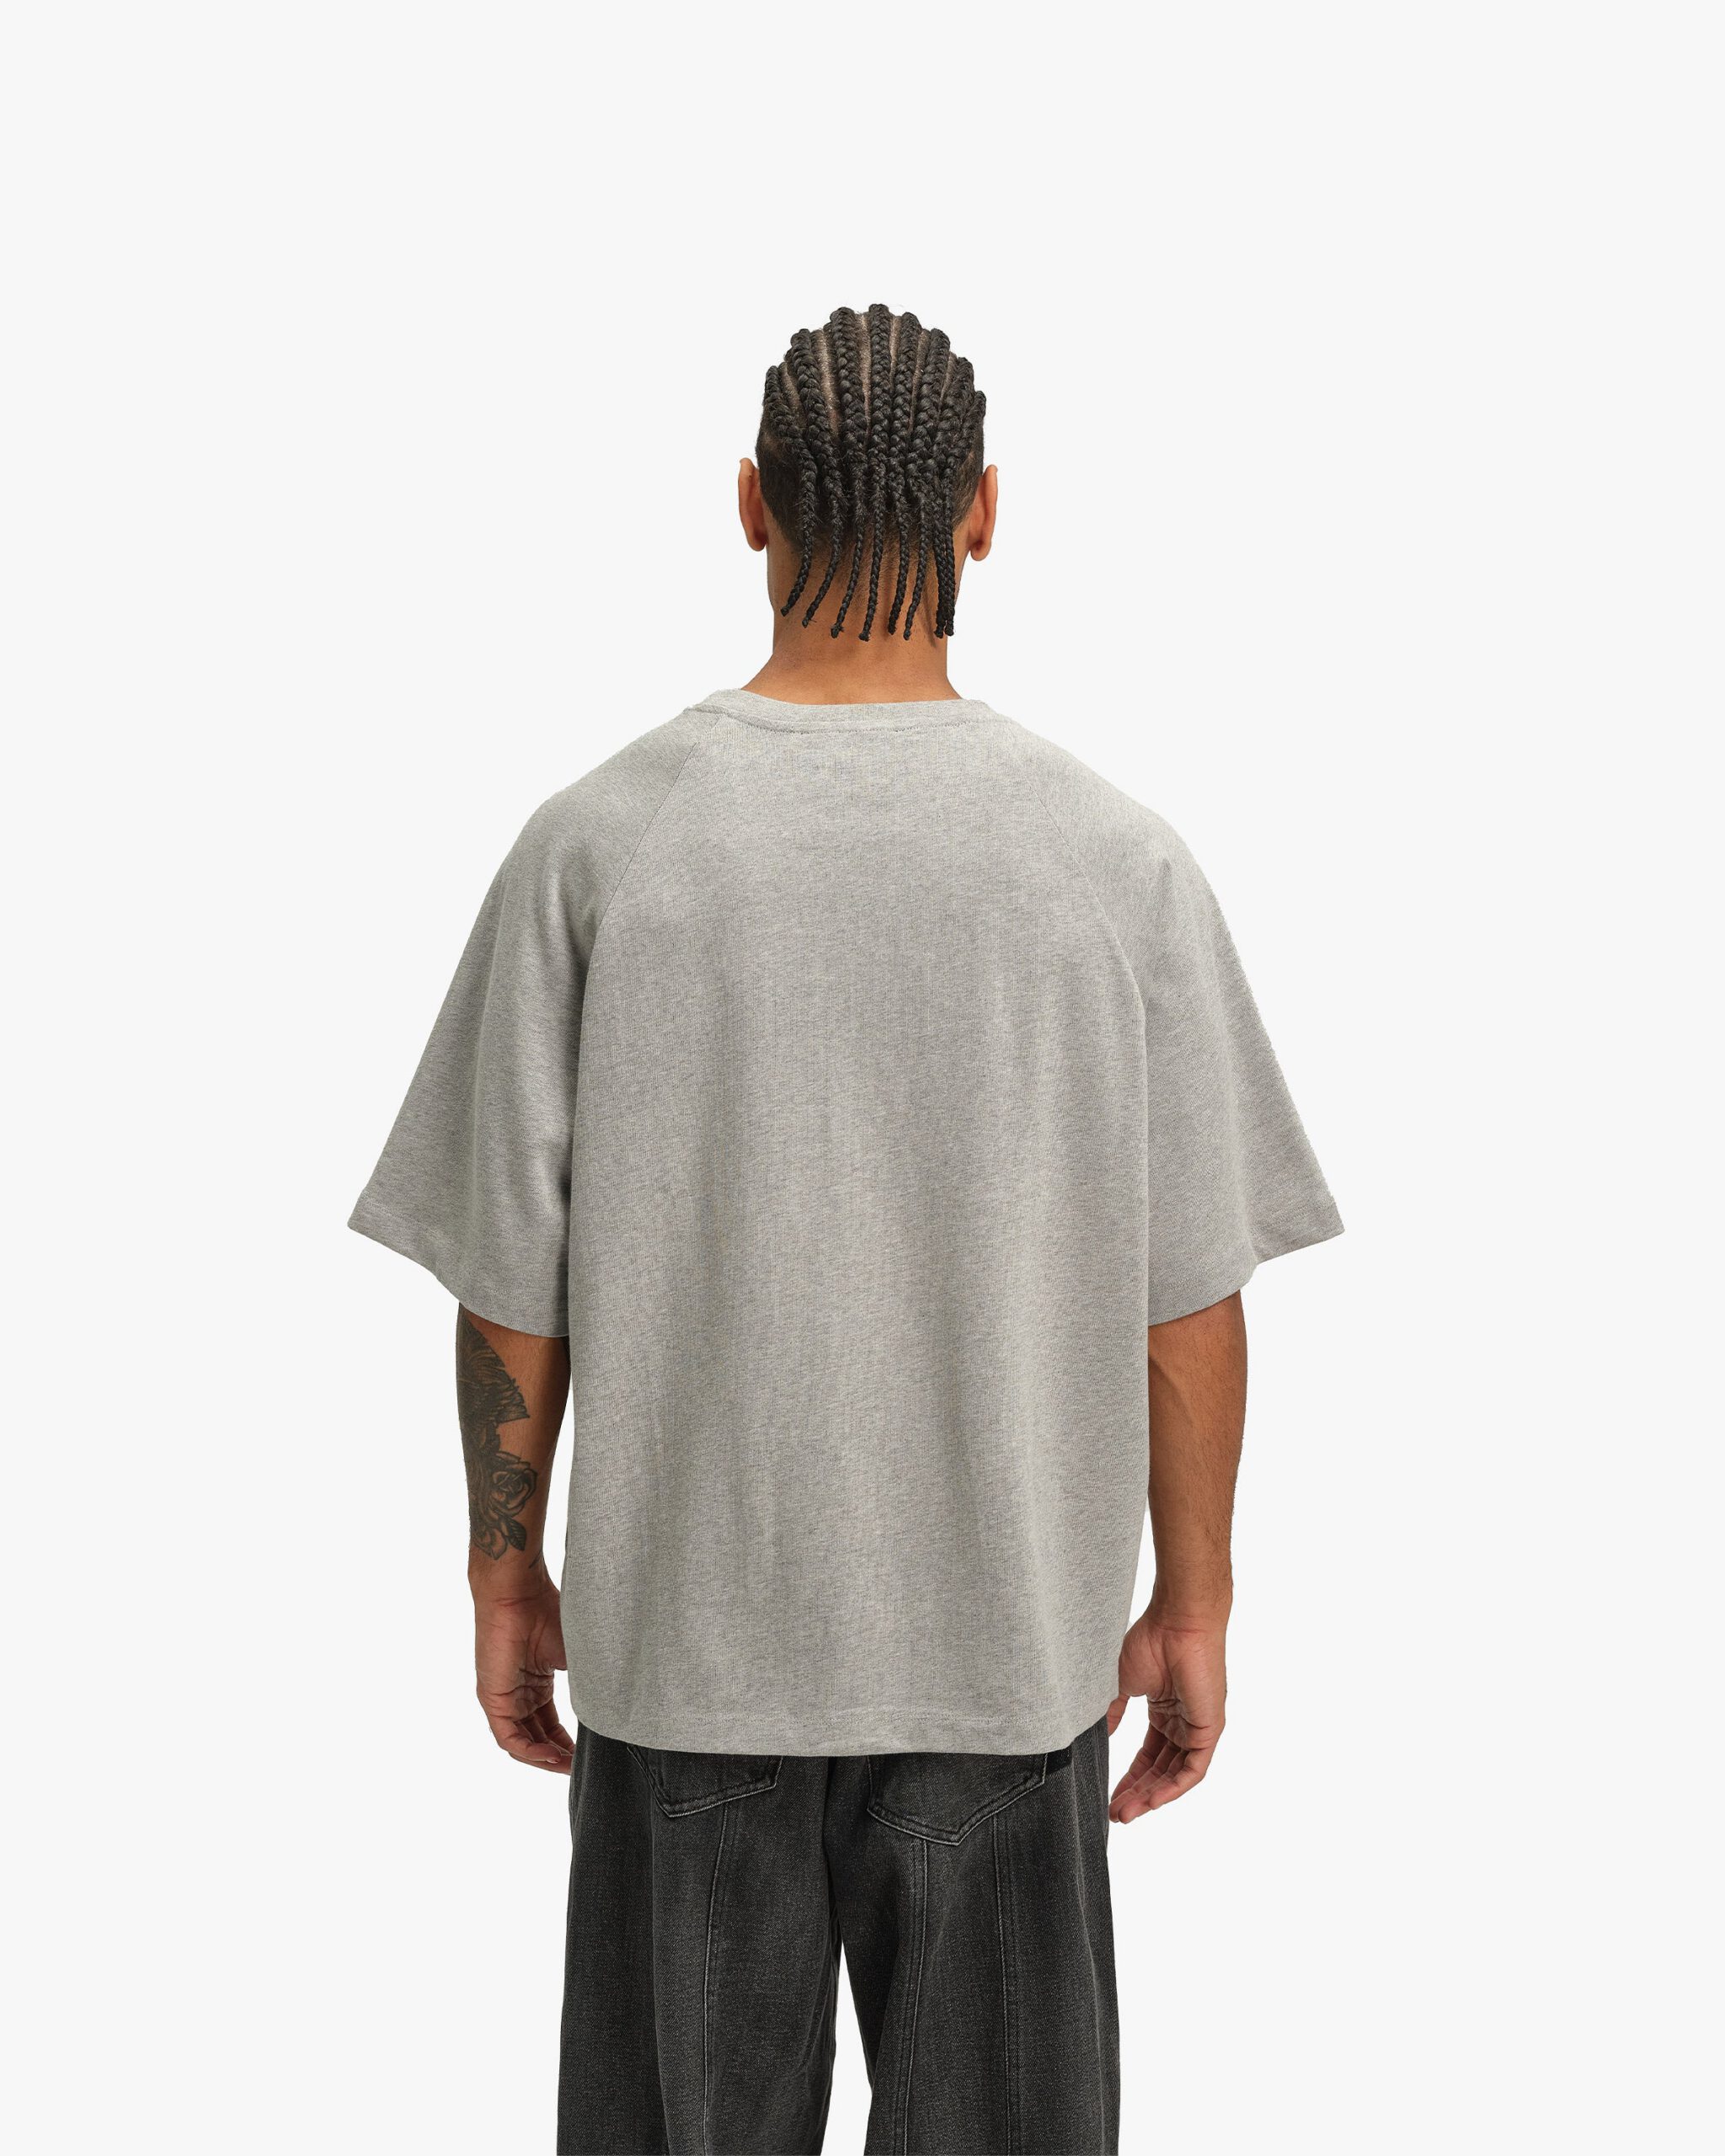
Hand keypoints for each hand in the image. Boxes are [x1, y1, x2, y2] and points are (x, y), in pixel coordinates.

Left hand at [473, 1571, 575, 1772]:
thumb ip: (587, 1685)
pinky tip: (550, 1756)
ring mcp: (503, 1699)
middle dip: (557, 1758)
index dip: (567, 1744)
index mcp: (536, 1684)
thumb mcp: (574, 1657)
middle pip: (536, 1739)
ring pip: (521, 1743)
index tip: (588, 1755)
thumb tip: (612, 1709)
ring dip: (544, 1759)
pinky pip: (509, 1737)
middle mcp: (518, 1695)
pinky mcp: (492, 1700)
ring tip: (567, 1767)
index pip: (549, 1726)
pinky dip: (529, 1751)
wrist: (520, 1593)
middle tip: (580, 1768)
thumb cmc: (548, 1614)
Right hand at [1106, 1605, 1226, 1820]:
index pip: (1148, 1756)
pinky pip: (1193, 1770)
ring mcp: (1198, 1728)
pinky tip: (1151, 1802)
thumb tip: (1101, 1736)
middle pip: (1160, 1770)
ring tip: (1127, 1813)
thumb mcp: (1122, 1684)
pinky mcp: (1210, 1730)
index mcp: (1165, 1711)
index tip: (1109, 1796)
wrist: (1176, 1624)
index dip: (1129, 1778)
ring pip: (1176, 1775)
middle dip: (1137, 1794)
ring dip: (1152, 1797)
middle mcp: (1183, 1723)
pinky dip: (1173, 1788)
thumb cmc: (1150, 1643)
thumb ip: (1113, 1712)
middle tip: (1116, 1814)